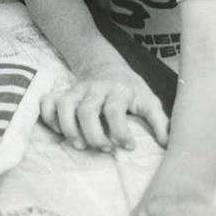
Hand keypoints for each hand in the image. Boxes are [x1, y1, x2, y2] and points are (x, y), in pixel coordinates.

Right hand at [40, 65, 168, 152]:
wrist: (107, 66)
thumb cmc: (130, 90)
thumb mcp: (149, 100)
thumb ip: (159, 121)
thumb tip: (167, 144)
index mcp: (117, 91)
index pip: (114, 110)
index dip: (120, 131)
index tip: (128, 146)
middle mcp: (94, 89)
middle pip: (87, 110)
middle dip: (93, 134)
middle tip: (103, 149)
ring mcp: (76, 90)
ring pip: (64, 104)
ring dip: (68, 127)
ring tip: (79, 145)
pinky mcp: (64, 93)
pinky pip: (48, 101)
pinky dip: (49, 117)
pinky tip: (59, 132)